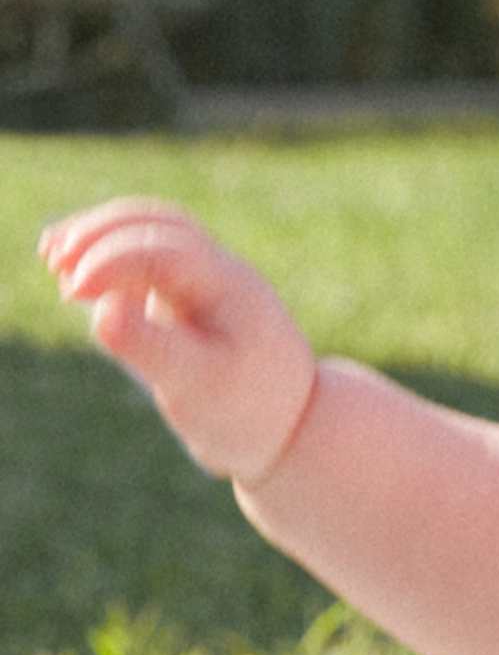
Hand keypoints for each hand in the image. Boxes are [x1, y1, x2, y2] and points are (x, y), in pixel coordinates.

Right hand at [39, 199, 316, 482]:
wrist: (290, 430)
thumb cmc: (246, 413)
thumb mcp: (196, 386)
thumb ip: (151, 347)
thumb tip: (101, 309)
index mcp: (229, 286)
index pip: (163, 249)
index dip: (111, 259)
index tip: (71, 290)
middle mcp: (219, 272)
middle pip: (155, 224)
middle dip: (99, 235)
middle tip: (53, 261)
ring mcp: (206, 282)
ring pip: (149, 234)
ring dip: (100, 238)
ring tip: (52, 258)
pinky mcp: (190, 298)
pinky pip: (146, 259)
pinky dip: (108, 259)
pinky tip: (72, 276)